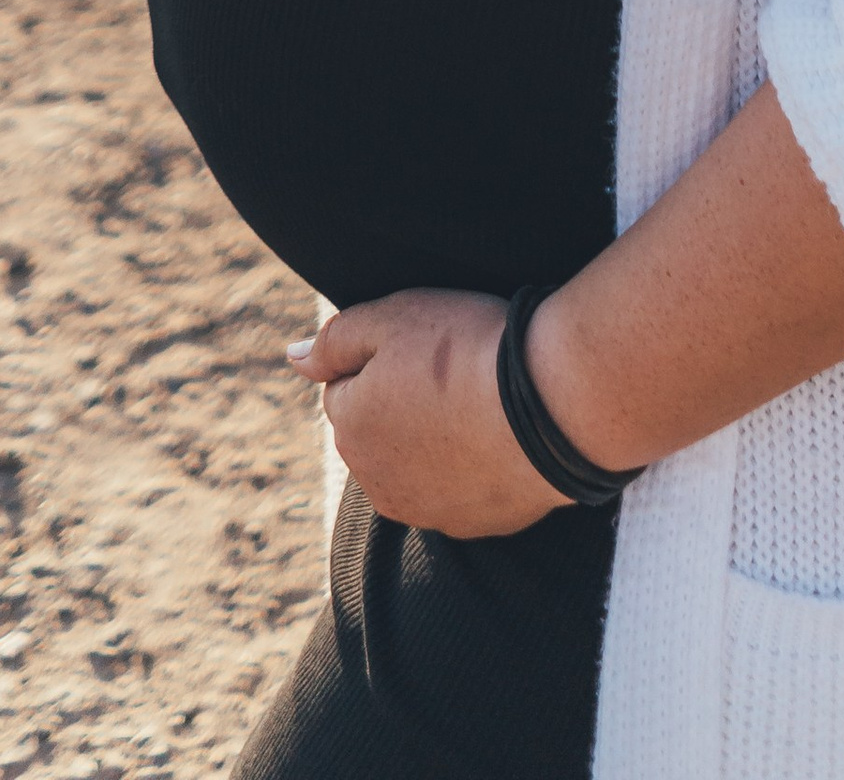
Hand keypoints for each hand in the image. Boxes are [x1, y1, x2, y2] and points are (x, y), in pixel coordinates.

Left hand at [287, 288, 568, 538]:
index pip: (348, 386)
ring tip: (481, 404)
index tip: (427, 347)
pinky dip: (472, 467)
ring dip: (435, 440)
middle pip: (379, 430)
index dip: (386, 359)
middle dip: (403, 404)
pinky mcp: (471, 526)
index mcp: (350, 428)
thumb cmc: (468, 350)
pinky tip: (501, 437)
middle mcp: (375, 481)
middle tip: (454, 373)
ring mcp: (424, 510)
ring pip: (416, 464)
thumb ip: (334, 339)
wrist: (549, 407)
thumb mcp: (393, 318)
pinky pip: (460, 489)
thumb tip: (293, 358)